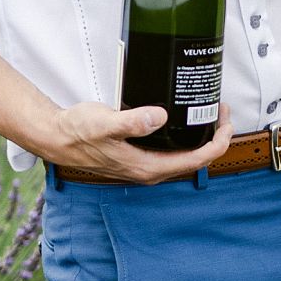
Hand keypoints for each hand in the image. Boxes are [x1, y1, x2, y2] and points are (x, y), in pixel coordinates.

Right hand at [45, 99, 233, 182]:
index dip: (217, 142)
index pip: (196, 160)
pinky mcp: (139, 155)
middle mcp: (150, 170)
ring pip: (184, 154)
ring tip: (209, 112)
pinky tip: (184, 119)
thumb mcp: (104, 123)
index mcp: (148, 167)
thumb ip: (131, 122)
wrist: (57, 137)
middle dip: (213, 136)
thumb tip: (158, 117)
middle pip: (195, 158)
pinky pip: (171, 149)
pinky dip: (184, 135)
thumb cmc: (78, 132)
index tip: (224, 119)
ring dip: (200, 136)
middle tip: (221, 110)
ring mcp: (145, 163)